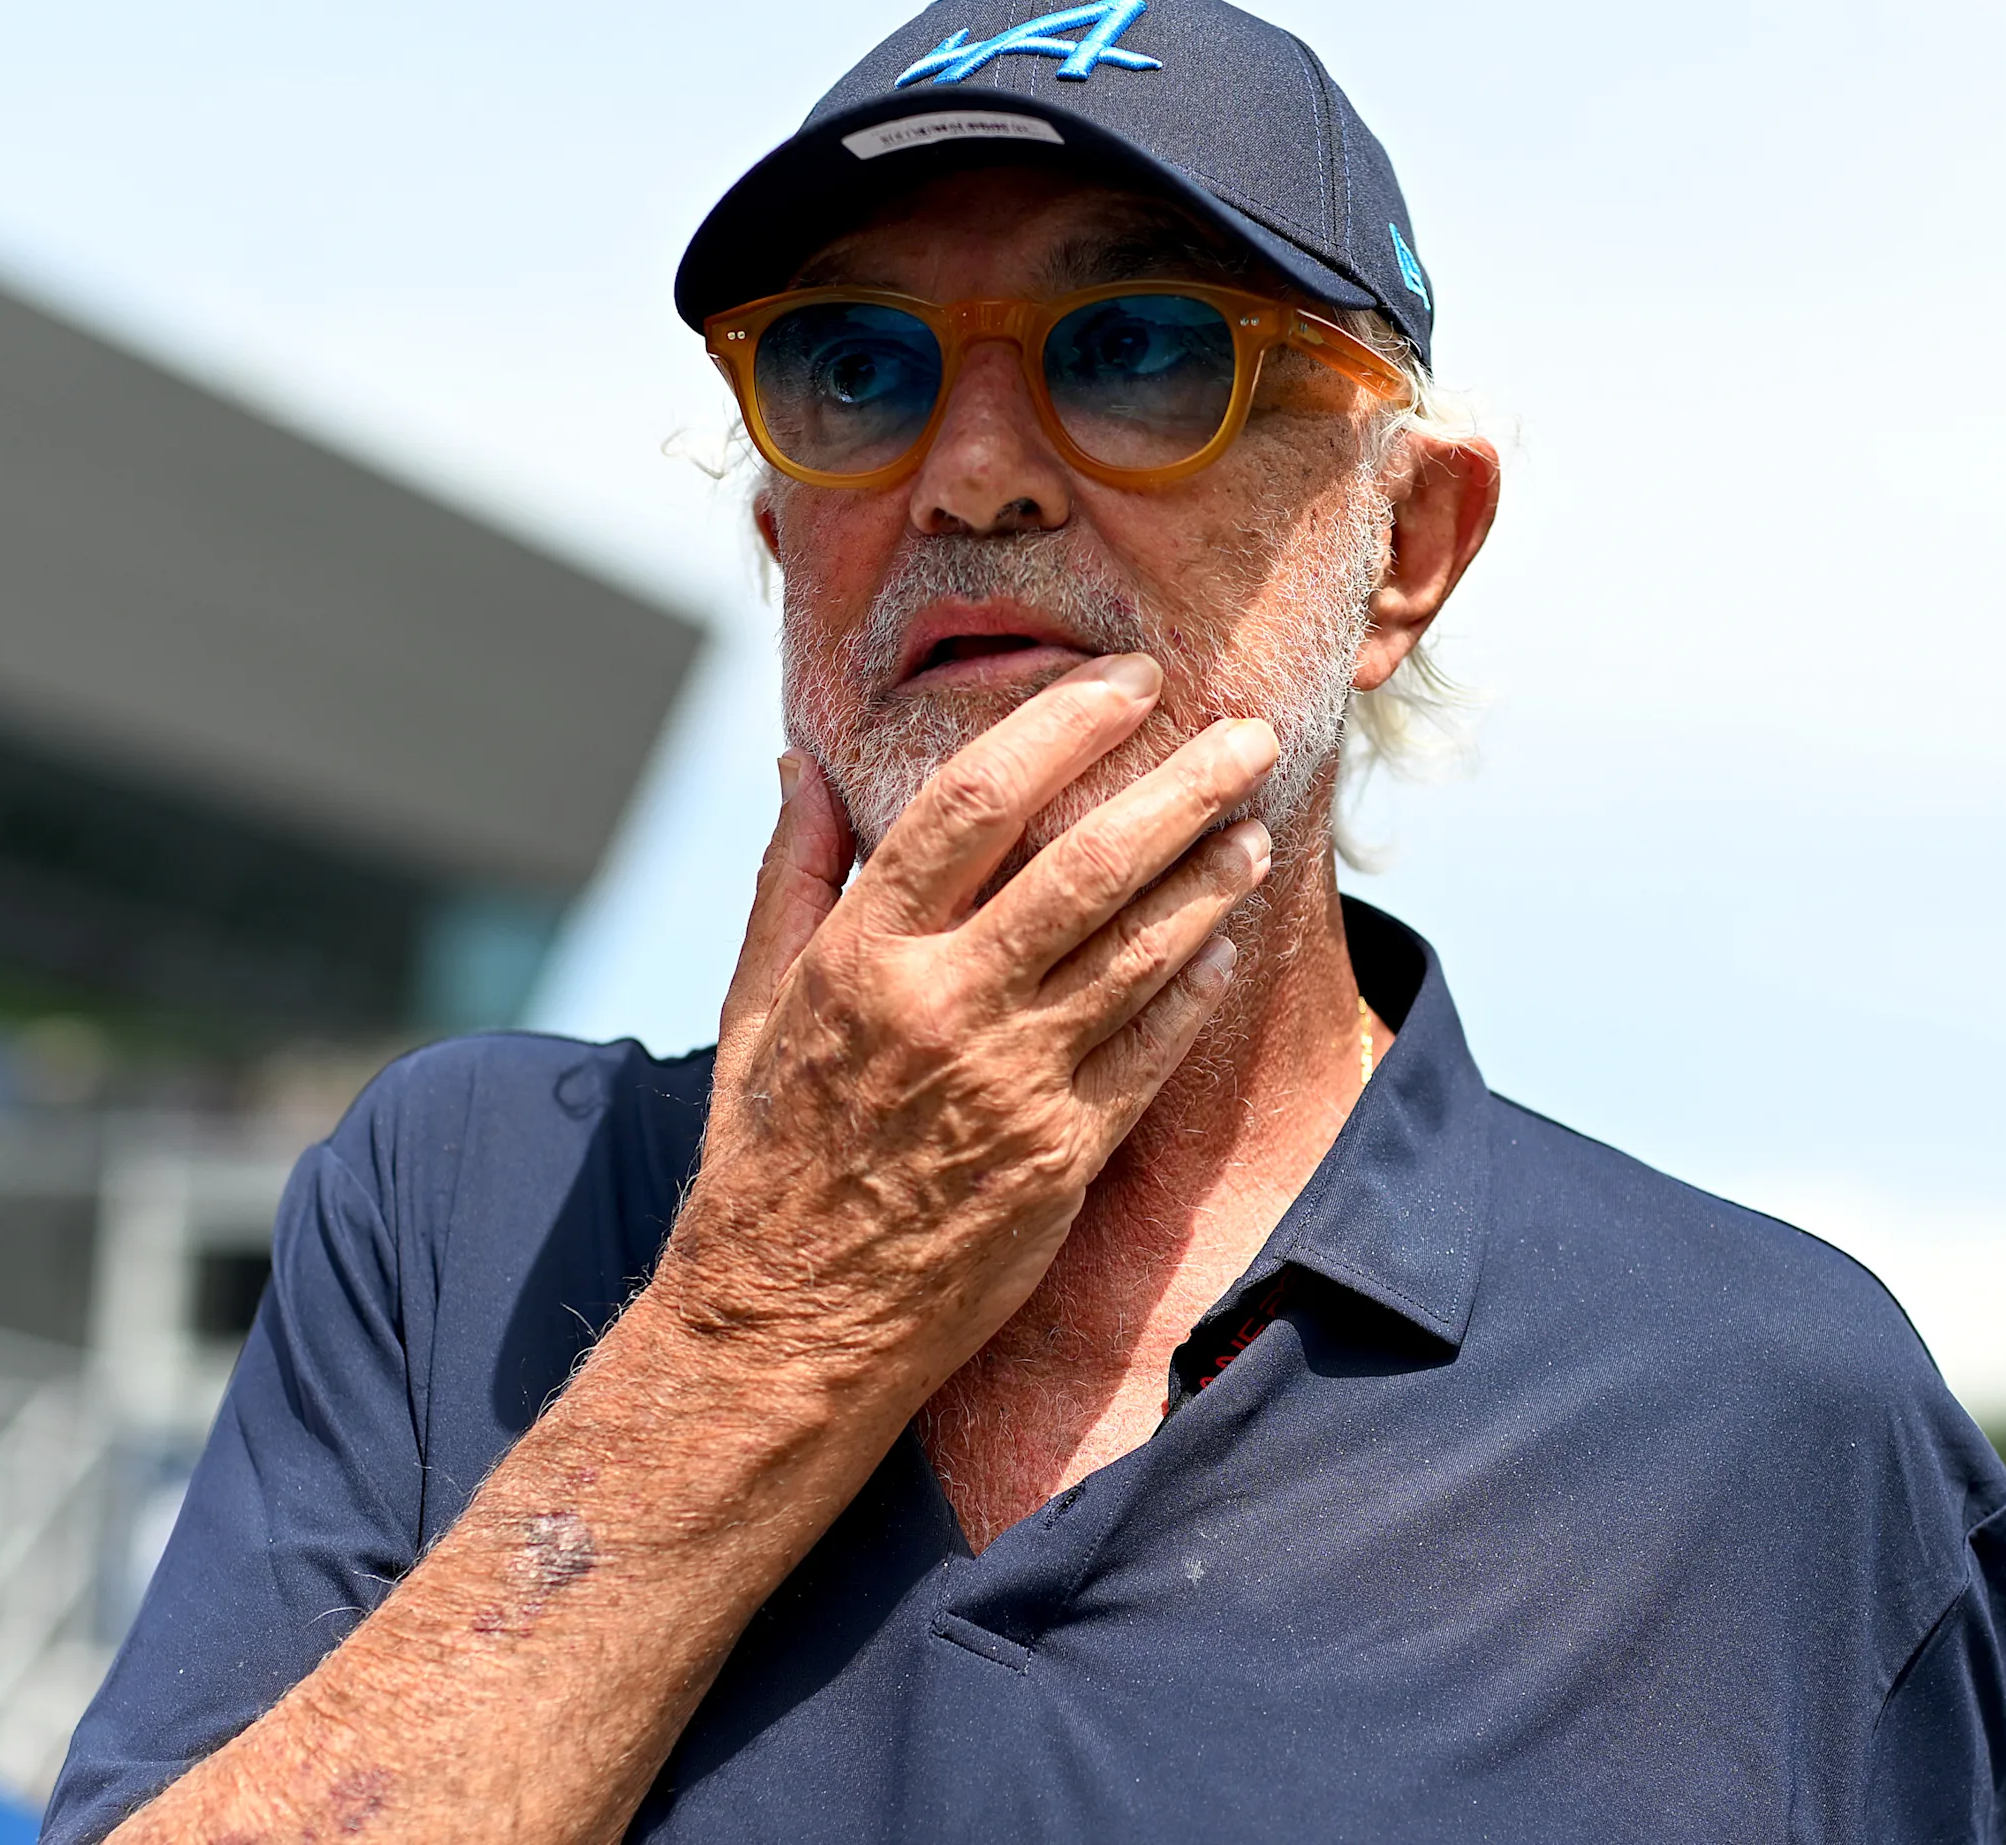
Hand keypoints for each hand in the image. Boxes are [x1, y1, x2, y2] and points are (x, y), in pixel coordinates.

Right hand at [651, 653, 1279, 1403]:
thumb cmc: (766, 1158)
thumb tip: (801, 761)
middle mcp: (942, 1005)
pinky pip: (1152, 1050)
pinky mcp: (1062, 1154)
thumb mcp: (752, 1006)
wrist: (791, 1325)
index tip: (1129, 681)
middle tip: (1249, 732)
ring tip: (1253, 828)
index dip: (1063, 726)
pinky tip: (1227, 944)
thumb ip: (792, 876)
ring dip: (1212, 879)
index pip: (972, 802)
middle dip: (1182, 787)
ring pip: (1141, 952)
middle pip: (1088, 864)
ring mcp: (1011, 1081)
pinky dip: (1197, 988)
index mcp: (860, 954)